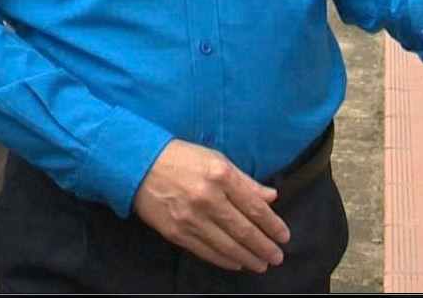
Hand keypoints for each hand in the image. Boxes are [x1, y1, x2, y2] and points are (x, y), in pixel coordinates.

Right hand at [131, 139, 291, 272]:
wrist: (138, 164)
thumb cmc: (181, 158)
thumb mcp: (216, 159)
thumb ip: (245, 180)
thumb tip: (271, 197)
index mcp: (221, 175)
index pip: (255, 207)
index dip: (273, 225)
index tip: (284, 236)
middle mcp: (208, 198)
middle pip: (243, 230)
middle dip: (264, 246)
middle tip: (277, 257)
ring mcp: (191, 218)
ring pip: (227, 245)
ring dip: (248, 258)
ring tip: (261, 264)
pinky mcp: (177, 232)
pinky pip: (206, 251)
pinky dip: (225, 260)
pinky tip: (237, 263)